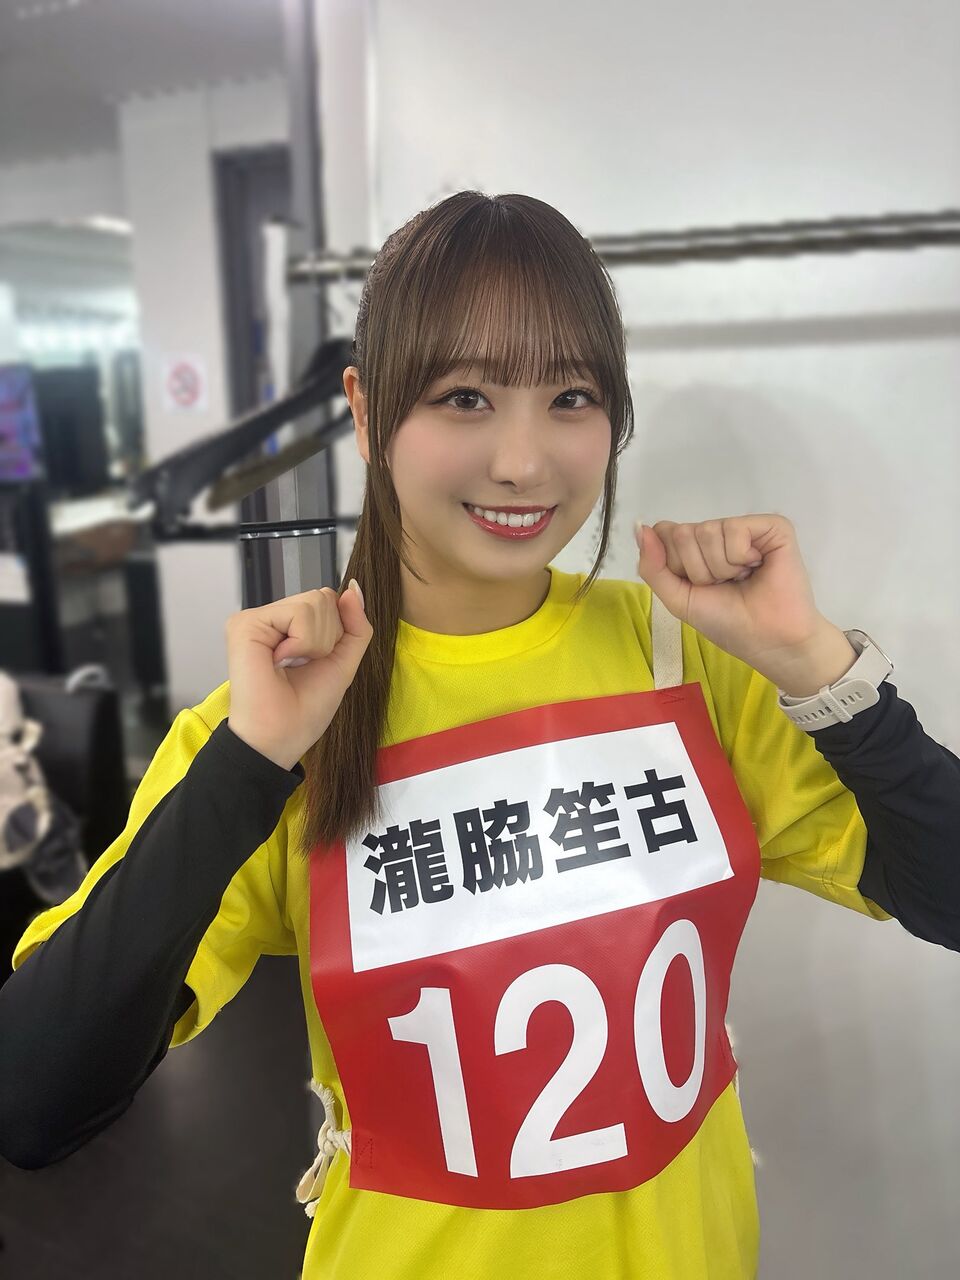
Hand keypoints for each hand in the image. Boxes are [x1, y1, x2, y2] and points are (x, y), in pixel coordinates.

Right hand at [226, 582, 371, 770]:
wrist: (279, 738)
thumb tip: (353, 587)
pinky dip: (303, 642)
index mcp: (289, 628)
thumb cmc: (304, 711)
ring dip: (317, 642)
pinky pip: (299, 612)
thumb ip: (355, 624)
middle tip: (302, 666)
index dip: (336, 633)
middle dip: (328, 637)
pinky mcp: (245, 623)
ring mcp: (256, 619)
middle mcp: (271, 619)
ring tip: (291, 665)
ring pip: (316, 601)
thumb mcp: (343, 662)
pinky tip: (280, 661)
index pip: (329, 601)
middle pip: (324, 597)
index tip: (316, 662)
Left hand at [635, 514, 824, 674]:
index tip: (698, 587)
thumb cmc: (726, 622)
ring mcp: (744, 527)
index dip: (675, 566)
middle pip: (681, 533)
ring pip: (706, 531)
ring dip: (720, 568)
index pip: (663, 533)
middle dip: (697, 570)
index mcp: (695, 548)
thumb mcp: (678, 598)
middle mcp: (717, 532)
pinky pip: (735, 528)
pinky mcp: (772, 527)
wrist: (767, 639)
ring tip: (741, 579)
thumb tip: (640, 527)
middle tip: (723, 585)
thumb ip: (653, 566)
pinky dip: (739, 557)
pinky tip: (756, 567)